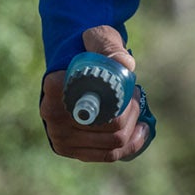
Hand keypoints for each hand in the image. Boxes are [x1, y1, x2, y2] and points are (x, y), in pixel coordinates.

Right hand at [39, 25, 149, 162]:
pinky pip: (108, 154)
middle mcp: (53, 116)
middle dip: (131, 111)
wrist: (73, 70)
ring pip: (113, 141)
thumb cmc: (87, 51)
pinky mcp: (71, 150)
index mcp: (54, 86)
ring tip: (135, 107)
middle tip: (135, 94)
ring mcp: (61, 137)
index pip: (94, 101)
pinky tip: (141, 130)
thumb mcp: (98, 39)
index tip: (130, 86)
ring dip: (133, 125)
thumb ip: (110, 47)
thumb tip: (126, 64)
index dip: (120, 98)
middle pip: (110, 125)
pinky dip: (130, 144)